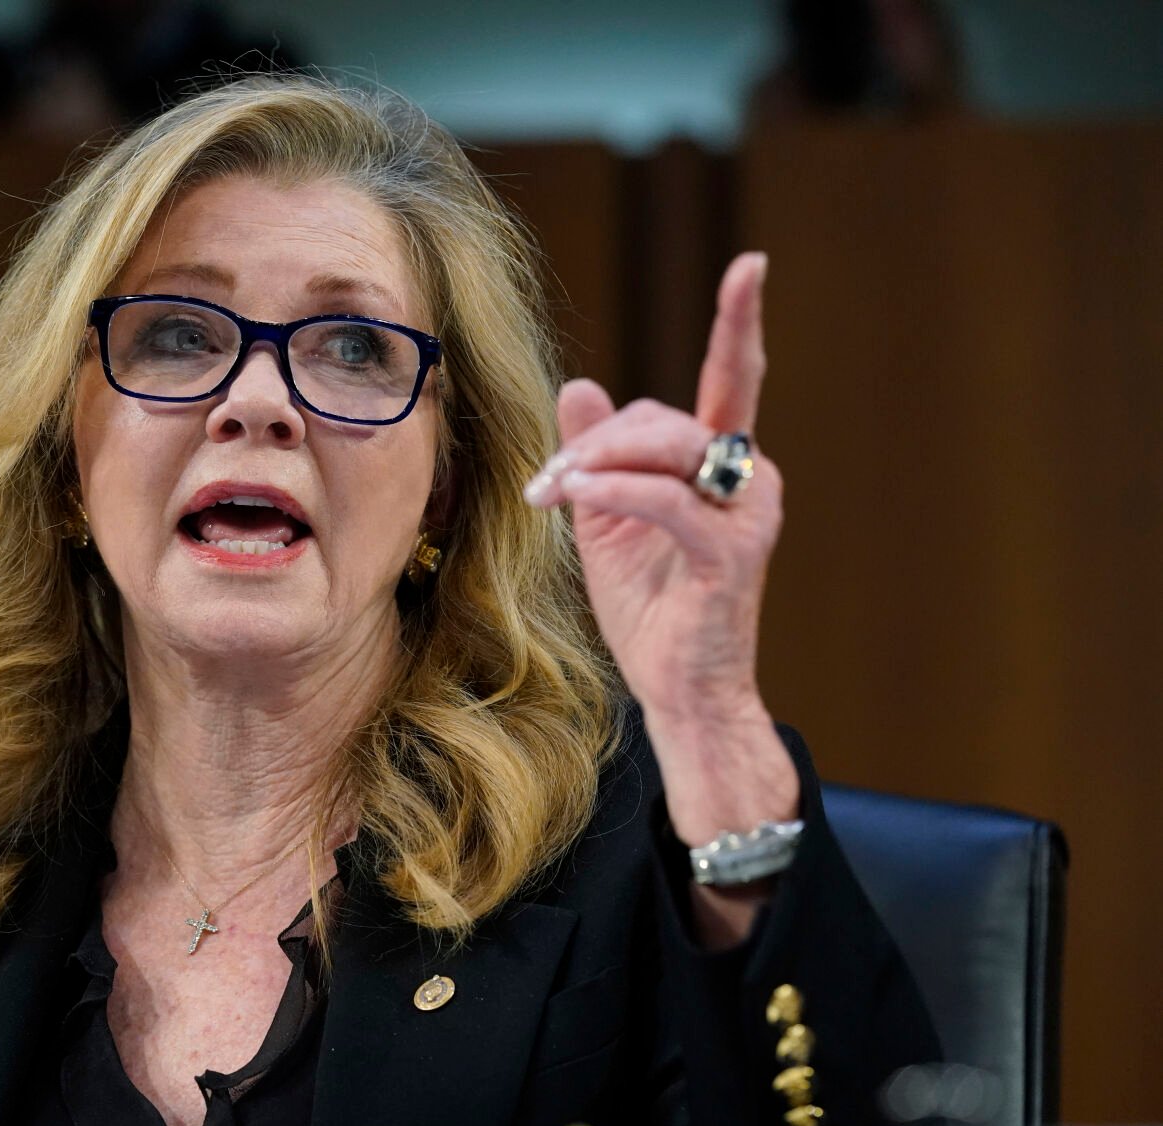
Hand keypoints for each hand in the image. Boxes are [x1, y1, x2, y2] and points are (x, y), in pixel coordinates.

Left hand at [524, 253, 796, 852]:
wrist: (679, 690)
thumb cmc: (651, 609)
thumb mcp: (608, 520)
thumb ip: (596, 455)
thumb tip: (579, 386)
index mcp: (722, 463)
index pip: (733, 379)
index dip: (740, 322)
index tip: (752, 265)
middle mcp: (747, 476)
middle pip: (662, 416)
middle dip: (594, 442)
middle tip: (543, 484)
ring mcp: (747, 512)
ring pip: (665, 448)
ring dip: (594, 464)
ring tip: (549, 494)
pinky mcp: (732, 552)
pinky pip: (666, 499)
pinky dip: (614, 491)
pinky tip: (573, 497)